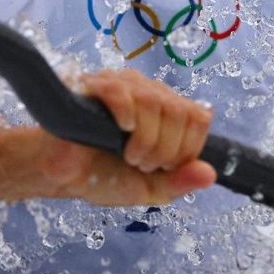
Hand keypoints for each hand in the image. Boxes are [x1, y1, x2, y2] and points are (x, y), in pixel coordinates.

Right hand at [34, 69, 215, 206]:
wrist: (63, 174)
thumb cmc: (105, 176)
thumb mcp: (149, 188)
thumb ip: (179, 182)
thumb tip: (210, 174)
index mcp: (167, 112)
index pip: (199, 116)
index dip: (187, 148)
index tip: (164, 167)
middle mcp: (149, 92)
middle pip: (180, 111)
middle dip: (166, 149)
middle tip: (143, 165)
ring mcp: (123, 85)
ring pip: (155, 101)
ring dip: (146, 140)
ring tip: (128, 156)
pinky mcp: (94, 87)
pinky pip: (120, 90)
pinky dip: (126, 114)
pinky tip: (121, 130)